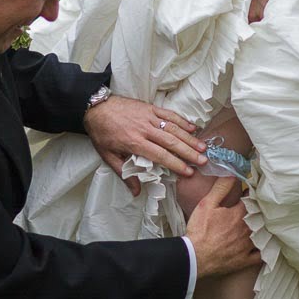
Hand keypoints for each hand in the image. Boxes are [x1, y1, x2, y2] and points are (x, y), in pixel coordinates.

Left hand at [84, 96, 206, 194]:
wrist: (95, 107)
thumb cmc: (101, 133)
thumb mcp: (108, 156)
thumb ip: (123, 173)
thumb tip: (136, 192)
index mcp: (134, 142)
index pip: (160, 155)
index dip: (176, 164)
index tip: (189, 171)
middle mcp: (144, 129)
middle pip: (171, 142)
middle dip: (189, 152)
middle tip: (203, 161)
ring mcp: (148, 117)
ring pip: (173, 128)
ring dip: (189, 138)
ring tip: (203, 147)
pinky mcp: (150, 108)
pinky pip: (169, 114)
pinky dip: (182, 120)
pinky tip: (193, 127)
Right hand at [185, 178, 259, 277]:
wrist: (196, 257)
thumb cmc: (200, 231)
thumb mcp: (207, 204)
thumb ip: (221, 188)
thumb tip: (232, 173)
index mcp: (239, 214)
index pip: (252, 200)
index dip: (251, 195)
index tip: (249, 193)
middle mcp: (248, 229)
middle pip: (260, 216)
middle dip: (259, 210)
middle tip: (255, 207)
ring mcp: (248, 246)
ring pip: (263, 234)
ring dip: (263, 227)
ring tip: (260, 223)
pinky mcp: (246, 260)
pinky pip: (262, 255)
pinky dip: (264, 249)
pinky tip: (264, 245)